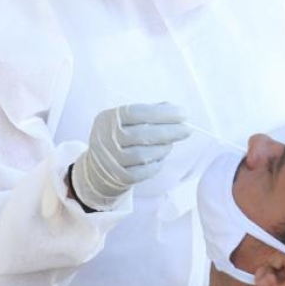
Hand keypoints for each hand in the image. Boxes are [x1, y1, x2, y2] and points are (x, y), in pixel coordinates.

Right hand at [70, 102, 190, 210]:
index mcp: (108, 119)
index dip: (162, 113)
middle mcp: (106, 139)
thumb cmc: (117, 138)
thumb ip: (147, 112)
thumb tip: (174, 108)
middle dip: (169, 131)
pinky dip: (157, 164)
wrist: (97, 169)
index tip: (183, 113)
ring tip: (172, 143)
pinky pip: (144, 172)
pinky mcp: (120, 177)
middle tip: (187, 129)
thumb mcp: (123, 120)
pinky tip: (161, 157)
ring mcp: (111, 160)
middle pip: (142, 135)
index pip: (137, 113)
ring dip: (163, 148)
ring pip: (144, 155)